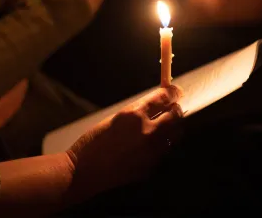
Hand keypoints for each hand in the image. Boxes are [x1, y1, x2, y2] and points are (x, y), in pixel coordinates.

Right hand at [66, 86, 183, 201]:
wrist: (85, 171)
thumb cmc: (94, 142)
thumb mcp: (115, 118)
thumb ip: (138, 111)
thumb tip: (156, 105)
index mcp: (134, 115)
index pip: (163, 98)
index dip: (172, 92)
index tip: (175, 91)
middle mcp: (147, 131)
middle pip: (175, 115)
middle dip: (176, 109)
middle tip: (173, 107)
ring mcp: (152, 151)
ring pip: (175, 134)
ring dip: (173, 127)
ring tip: (165, 125)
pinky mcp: (151, 166)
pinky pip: (165, 151)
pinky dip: (162, 144)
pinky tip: (151, 144)